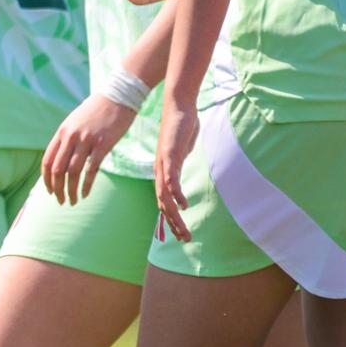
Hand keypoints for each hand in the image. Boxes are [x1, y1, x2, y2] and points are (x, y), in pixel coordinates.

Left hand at [40, 95, 137, 204]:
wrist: (118, 97)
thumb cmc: (97, 111)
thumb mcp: (75, 122)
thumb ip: (67, 139)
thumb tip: (62, 158)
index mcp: (62, 133)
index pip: (47, 161)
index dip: (46, 179)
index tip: (49, 190)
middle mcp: (71, 137)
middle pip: (57, 170)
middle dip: (57, 189)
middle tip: (60, 201)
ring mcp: (86, 141)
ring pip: (73, 172)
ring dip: (71, 190)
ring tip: (73, 201)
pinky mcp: (102, 145)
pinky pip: (91, 170)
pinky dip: (87, 185)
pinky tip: (85, 194)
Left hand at [153, 101, 199, 241]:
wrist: (178, 107)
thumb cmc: (181, 128)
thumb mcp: (182, 152)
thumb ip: (181, 164)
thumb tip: (182, 172)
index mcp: (164, 172)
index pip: (164, 201)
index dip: (171, 218)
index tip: (179, 233)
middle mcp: (161, 171)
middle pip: (163, 203)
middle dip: (174, 223)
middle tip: (184, 239)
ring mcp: (164, 164)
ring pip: (165, 195)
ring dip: (174, 215)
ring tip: (184, 230)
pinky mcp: (170, 155)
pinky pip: (170, 177)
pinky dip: (175, 192)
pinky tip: (182, 204)